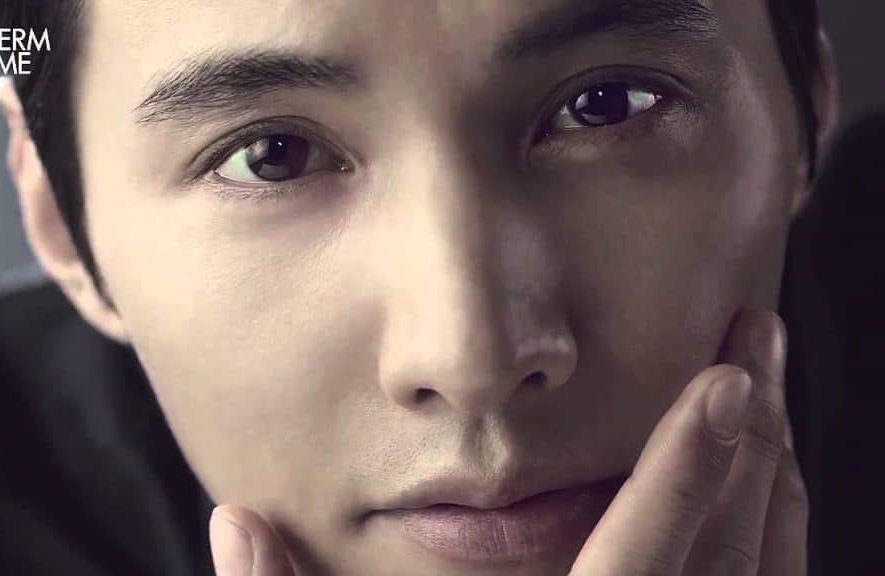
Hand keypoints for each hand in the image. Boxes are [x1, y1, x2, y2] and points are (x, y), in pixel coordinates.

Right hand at [207, 310, 806, 574]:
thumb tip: (234, 518)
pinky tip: (763, 510)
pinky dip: (774, 553)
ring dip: (775, 492)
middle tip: (760, 339)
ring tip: (770, 403)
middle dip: (751, 447)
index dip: (682, 466)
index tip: (727, 380)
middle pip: (725, 564)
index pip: (632, 561)